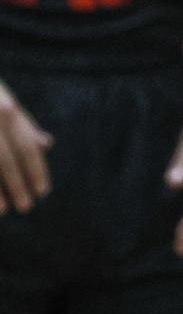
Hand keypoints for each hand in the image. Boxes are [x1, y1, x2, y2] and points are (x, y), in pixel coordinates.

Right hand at [0, 77, 51, 213]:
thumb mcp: (6, 102)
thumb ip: (24, 125)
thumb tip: (47, 145)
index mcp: (8, 111)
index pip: (27, 146)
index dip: (37, 170)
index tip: (44, 191)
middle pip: (6, 159)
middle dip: (18, 184)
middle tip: (27, 207)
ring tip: (4, 211)